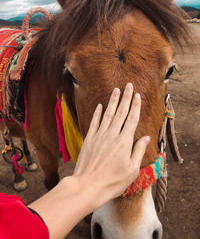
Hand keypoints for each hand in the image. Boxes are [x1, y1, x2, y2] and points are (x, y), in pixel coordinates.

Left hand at [73, 83, 149, 206]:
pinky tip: (100, 106)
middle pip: (121, 112)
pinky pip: (95, 122)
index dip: (135, 106)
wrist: (88, 186)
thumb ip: (138, 151)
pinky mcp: (89, 139)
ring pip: (108, 114)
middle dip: (126, 97)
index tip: (137, 95)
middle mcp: (112, 135)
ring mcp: (99, 135)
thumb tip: (146, 138)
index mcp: (124, 141)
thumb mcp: (132, 170)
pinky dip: (98, 113)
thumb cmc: (112, 181)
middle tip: (128, 85)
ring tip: (116, 90)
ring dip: (113, 101)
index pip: (132, 119)